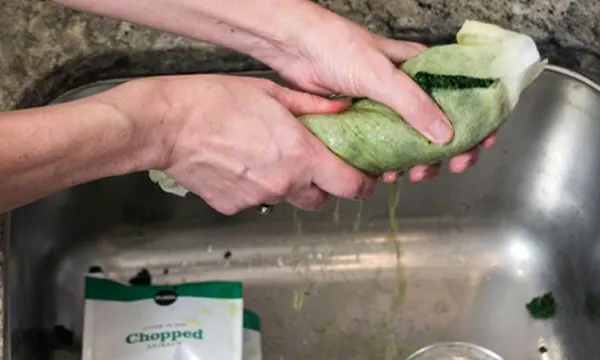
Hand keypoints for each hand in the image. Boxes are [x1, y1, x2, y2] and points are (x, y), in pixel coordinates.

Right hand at [133, 75, 375, 214]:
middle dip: (322, 186)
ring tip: (264, 156)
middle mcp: (283, 184)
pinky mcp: (233, 207)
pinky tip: (239, 165)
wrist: (168, 125)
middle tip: (310, 164)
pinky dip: (254, 188)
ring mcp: (257, 199)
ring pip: (285, 199)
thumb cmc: (215, 102)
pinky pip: (255, 201)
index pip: (350, 186)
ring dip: (285, 184)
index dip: (364, 186)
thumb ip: (312, 106)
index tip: (365, 181)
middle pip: (320, 200)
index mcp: (300, 155)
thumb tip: (341, 108)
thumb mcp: (271, 93)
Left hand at [261, 5, 494, 182]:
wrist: (296, 49)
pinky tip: (387, 173)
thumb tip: (445, 134)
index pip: (463, 95)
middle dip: (449, 150)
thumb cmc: (338, 47)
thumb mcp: (381, 75)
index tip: (481, 143)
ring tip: (413, 172)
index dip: (477, 120)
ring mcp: (387, 108)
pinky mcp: (365, 122)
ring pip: (413, 141)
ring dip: (419, 161)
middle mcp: (408, 90)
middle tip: (448, 166)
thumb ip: (413, 104)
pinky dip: (391, 163)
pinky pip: (385, 148)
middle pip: (442, 125)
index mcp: (422, 70)